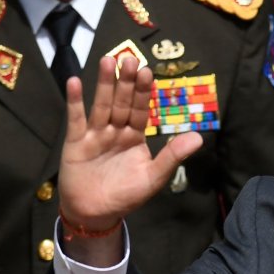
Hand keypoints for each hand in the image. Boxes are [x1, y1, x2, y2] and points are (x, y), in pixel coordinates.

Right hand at [58, 55, 202, 232]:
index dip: (144, 92)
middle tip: (130, 59)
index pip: (141, 110)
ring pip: (101, 105)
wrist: (95, 214)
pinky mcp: (75, 141)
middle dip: (126, 82)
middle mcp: (116, 131)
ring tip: (107, 60)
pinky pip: (75, 118)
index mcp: (135, 137)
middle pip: (121, 102)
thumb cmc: (126, 196)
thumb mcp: (153, 177)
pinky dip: (74, 101)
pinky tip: (74, 81)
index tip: (148, 72)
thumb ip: (172, 156)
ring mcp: (95, 134)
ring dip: (103, 84)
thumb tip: (199, 138)